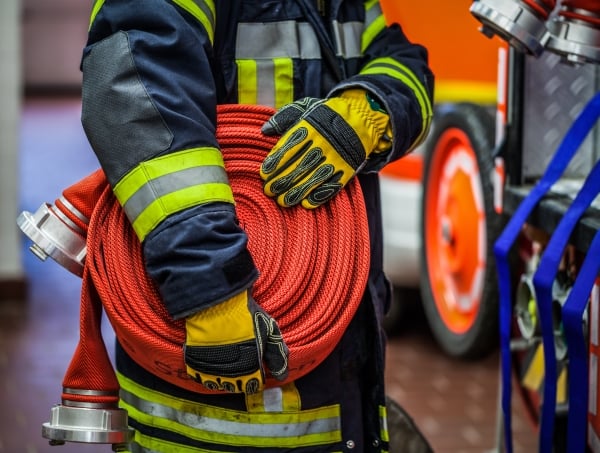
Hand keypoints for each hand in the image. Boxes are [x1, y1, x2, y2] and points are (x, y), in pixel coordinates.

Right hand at [184, 290, 288, 393]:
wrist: (218, 303)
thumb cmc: (246, 315)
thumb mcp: (270, 331)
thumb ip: (278, 356)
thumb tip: (282, 377)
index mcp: (250, 370)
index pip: (254, 386)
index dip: (256, 376)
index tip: (255, 366)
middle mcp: (230, 375)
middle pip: (236, 386)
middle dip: (240, 375)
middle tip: (240, 358)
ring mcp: (211, 370)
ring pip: (218, 383)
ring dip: (223, 375)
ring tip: (226, 358)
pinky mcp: (194, 363)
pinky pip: (200, 377)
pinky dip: (205, 372)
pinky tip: (212, 359)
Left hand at [260, 89, 391, 208]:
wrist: (361, 119)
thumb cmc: (325, 116)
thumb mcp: (305, 108)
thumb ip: (283, 118)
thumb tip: (264, 130)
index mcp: (309, 127)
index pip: (288, 148)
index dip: (275, 163)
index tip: (264, 174)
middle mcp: (322, 143)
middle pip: (299, 166)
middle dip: (282, 181)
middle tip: (269, 191)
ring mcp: (336, 158)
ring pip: (313, 178)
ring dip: (297, 192)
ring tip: (283, 201)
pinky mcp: (347, 169)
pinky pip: (332, 186)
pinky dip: (319, 196)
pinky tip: (306, 203)